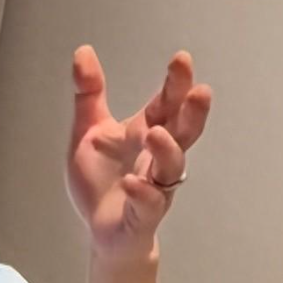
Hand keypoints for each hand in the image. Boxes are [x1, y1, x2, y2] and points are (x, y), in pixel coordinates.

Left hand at [66, 46, 212, 262]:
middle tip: (199, 90)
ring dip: (167, 150)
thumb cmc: (102, 181)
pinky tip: (132, 182)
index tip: (181, 59)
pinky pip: (149, 204)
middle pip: (183, 131)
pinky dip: (142, 193)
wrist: (101, 230)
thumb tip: (83, 52)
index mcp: (146, 133)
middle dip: (192, 111)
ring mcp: (154, 187)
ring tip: (156, 133)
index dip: (175, 84)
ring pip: (172, 167)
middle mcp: (157, 158)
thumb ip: (89, 95)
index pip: (166, 105)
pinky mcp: (143, 215)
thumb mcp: (88, 132)